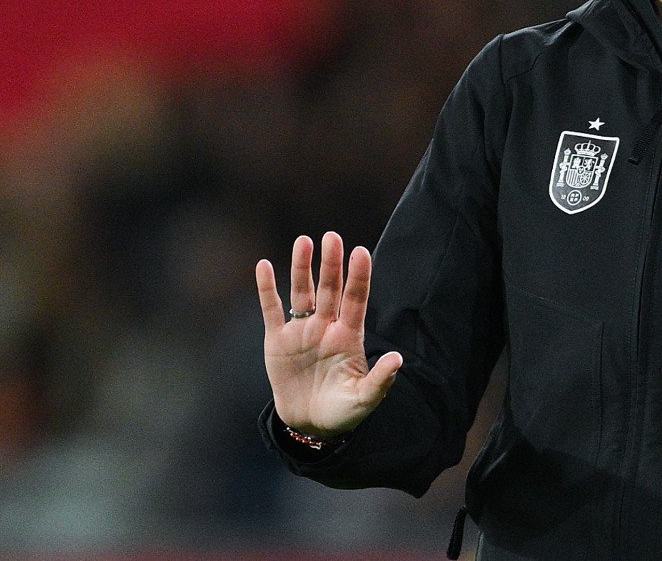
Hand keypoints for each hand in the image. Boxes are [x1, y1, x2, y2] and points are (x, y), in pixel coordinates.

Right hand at [256, 231, 402, 438]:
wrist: (311, 425)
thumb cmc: (343, 411)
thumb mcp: (364, 399)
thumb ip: (380, 381)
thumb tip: (397, 359)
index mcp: (349, 336)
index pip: (356, 299)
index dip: (358, 276)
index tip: (360, 252)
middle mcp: (326, 327)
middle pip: (329, 289)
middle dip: (331, 264)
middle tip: (332, 237)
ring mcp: (302, 332)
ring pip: (302, 293)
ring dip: (302, 268)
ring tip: (304, 241)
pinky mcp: (277, 341)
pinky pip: (271, 309)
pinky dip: (267, 289)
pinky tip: (264, 266)